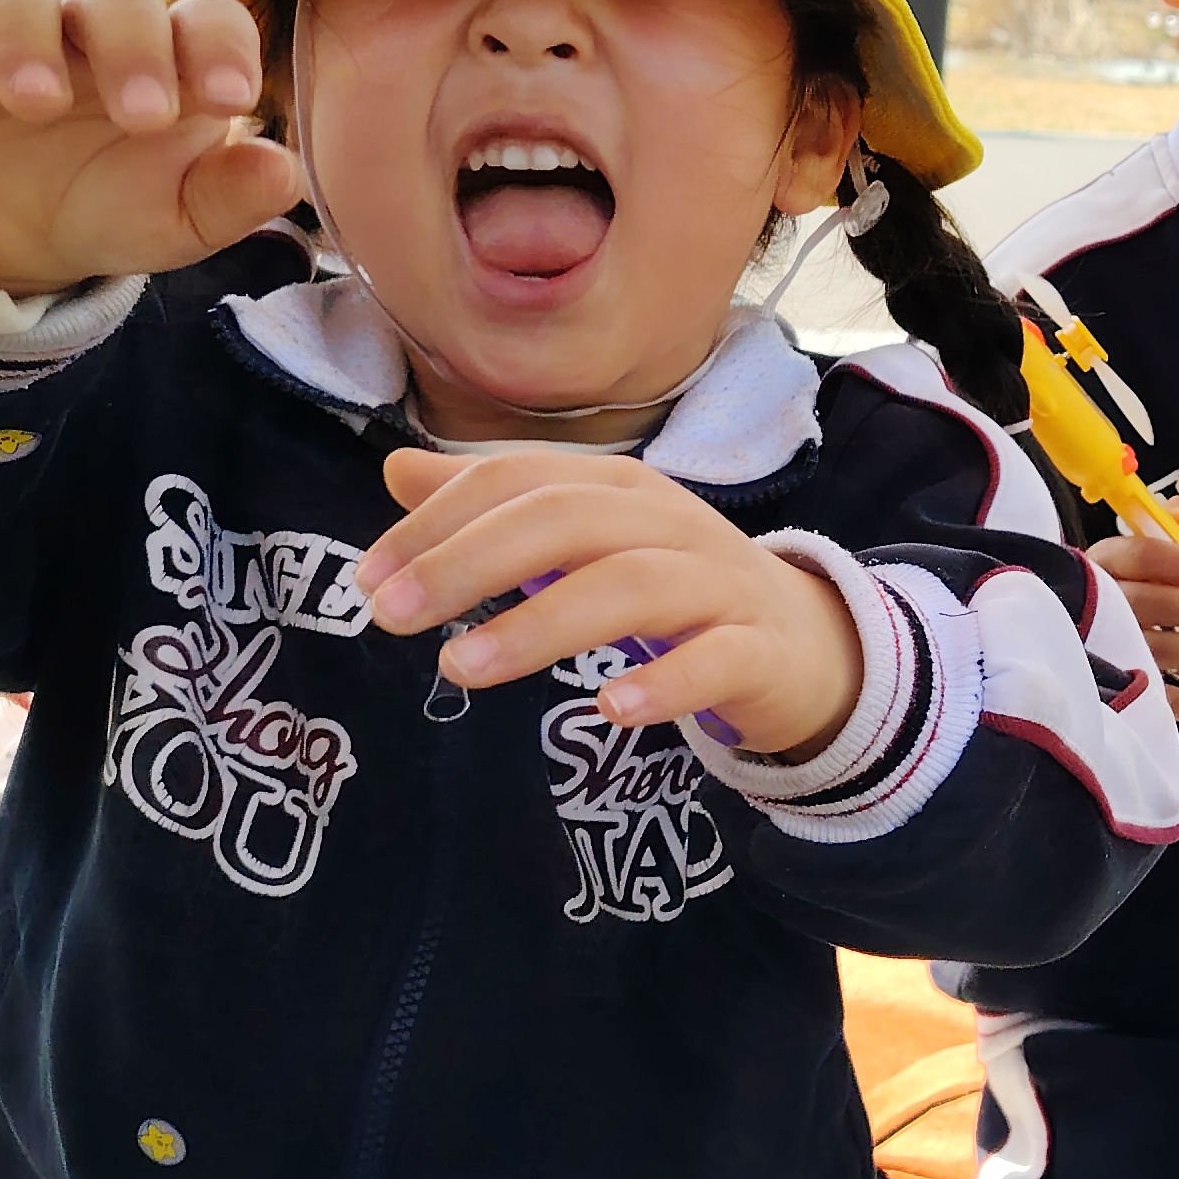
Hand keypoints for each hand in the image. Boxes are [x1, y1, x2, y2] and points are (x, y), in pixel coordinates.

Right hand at [0, 0, 297, 294]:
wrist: (3, 243)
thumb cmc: (105, 209)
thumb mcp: (172, 221)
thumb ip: (230, 197)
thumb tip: (287, 171)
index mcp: (166, 60)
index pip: (206, 18)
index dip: (222, 44)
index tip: (232, 97)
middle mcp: (89, 31)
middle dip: (133, 47)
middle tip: (142, 116)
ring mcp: (6, 31)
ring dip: (27, 36)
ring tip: (39, 105)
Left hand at [354, 446, 866, 757]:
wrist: (807, 645)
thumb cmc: (677, 590)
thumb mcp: (587, 541)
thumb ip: (498, 509)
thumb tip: (397, 471)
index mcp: (620, 489)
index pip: (520, 482)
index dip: (440, 521)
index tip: (372, 578)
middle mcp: (670, 523)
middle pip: (568, 520)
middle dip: (471, 562)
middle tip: (394, 617)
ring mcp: (720, 584)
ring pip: (633, 585)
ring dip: (541, 624)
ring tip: (464, 670)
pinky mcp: (760, 650)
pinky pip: (715, 659)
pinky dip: (664, 681)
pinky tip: (609, 707)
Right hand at [1087, 516, 1178, 721]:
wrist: (1070, 625)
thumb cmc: (1119, 579)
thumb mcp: (1139, 541)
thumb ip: (1173, 523)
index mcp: (1103, 563)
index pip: (1139, 557)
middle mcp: (1095, 604)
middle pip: (1147, 604)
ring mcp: (1101, 648)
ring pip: (1151, 648)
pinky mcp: (1109, 688)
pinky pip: (1145, 697)